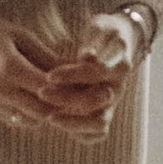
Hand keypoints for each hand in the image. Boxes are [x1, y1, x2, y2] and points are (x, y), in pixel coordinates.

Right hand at [0, 7, 87, 131]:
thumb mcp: (21, 35)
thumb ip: (48, 57)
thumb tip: (78, 72)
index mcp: (6, 68)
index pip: (50, 91)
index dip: (73, 93)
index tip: (92, 88)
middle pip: (44, 111)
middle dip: (68, 108)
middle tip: (87, 100)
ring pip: (34, 120)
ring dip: (53, 114)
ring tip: (70, 101)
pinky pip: (20, 120)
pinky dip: (36, 114)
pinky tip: (47, 102)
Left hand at [18, 5, 144, 134]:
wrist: (120, 45)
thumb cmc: (104, 34)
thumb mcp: (101, 29)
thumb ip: (94, 41)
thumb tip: (87, 56)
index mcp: (118, 66)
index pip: (97, 73)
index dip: (73, 75)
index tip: (50, 75)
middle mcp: (117, 88)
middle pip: (96, 101)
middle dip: (66, 98)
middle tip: (42, 92)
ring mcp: (112, 104)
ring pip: (99, 124)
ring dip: (72, 123)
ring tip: (48, 116)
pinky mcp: (105, 114)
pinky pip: (97, 134)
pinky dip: (78, 133)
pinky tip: (58, 122)